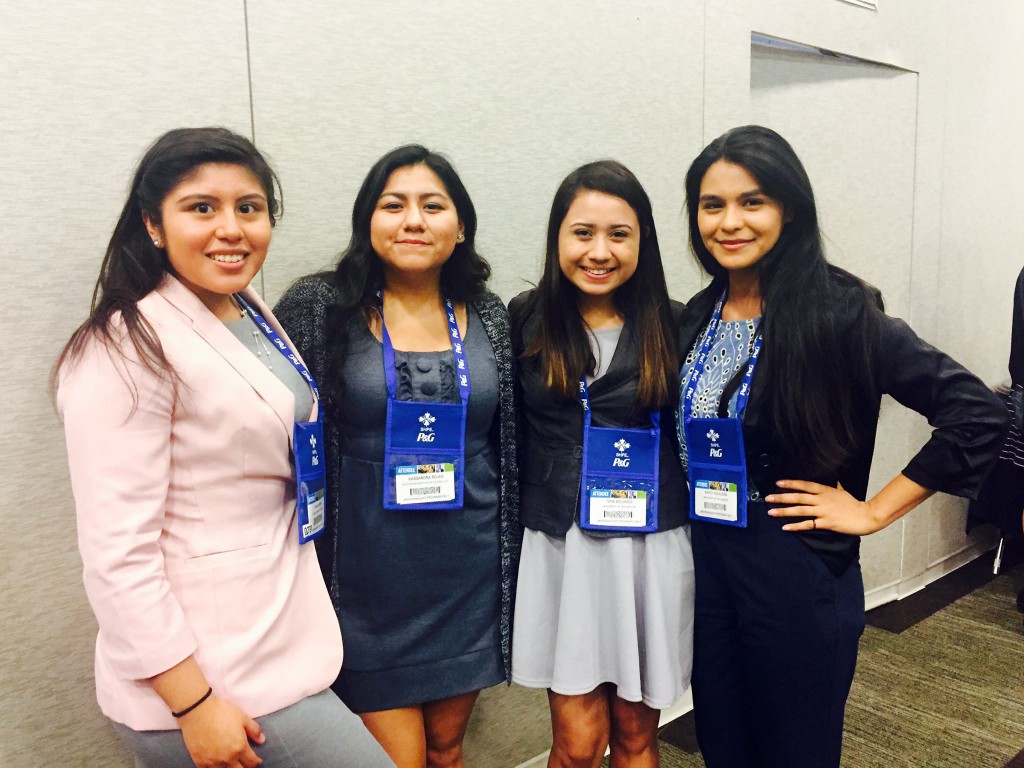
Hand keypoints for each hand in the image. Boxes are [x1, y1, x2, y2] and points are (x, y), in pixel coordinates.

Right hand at [178, 695, 264, 767]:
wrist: (197, 711)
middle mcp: (227, 759)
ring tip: (232, 765)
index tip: (257, 761)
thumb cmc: (221, 712)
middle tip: (245, 763)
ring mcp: (212, 762)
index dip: (256, 762)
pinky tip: (217, 765)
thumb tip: (261, 740)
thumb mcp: (242, 717)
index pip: (251, 762)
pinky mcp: (200, 762)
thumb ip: (254, 730)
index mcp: (239, 748)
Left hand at [765, 479, 883, 535]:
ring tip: (771, 512)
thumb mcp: (842, 491)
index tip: (778, 483)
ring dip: (784, 511)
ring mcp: (823, 511)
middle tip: (767, 498)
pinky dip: (796, 526)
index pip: (804, 485)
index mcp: (825, 490)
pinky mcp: (826, 523)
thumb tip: (833, 479)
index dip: (791, 484)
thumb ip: (834, 486)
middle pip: (798, 497)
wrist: (865, 516)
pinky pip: (808, 524)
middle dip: (781, 497)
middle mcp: (822, 500)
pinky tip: (785, 527)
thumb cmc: (853, 504)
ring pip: (800, 510)